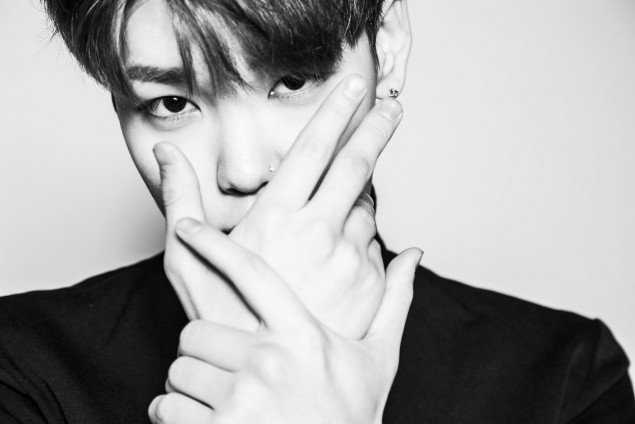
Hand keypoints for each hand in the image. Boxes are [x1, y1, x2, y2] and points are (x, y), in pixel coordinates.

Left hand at [149, 222, 422, 423]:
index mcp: (302, 335)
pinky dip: (175, 414)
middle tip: (226, 368)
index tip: (189, 226)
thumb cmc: (352, 415)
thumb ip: (393, 301)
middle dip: (203, 350)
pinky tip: (211, 421)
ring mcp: (241, 402)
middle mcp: (269, 364)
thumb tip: (413, 253)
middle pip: (195, 331)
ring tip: (224, 397)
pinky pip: (164, 407)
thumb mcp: (378, 358)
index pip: (251, 274)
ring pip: (178, 370)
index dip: (214, 244)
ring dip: (191, 384)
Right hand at [156, 74, 404, 337]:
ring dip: (356, 202)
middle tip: (391, 107)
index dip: (337, 111)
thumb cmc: (222, 315)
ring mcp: (350, 261)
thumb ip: (180, 197)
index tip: (355, 86)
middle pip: (359, 164)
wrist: (265, 376)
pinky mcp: (370, 286)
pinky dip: (361, 240)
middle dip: (377, 127)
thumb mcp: (188, 257)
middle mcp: (320, 233)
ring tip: (330, 224)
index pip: (314, 148)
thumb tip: (166, 153)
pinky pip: (374, 247)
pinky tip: (337, 257)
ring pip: (366, 209)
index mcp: (278, 218)